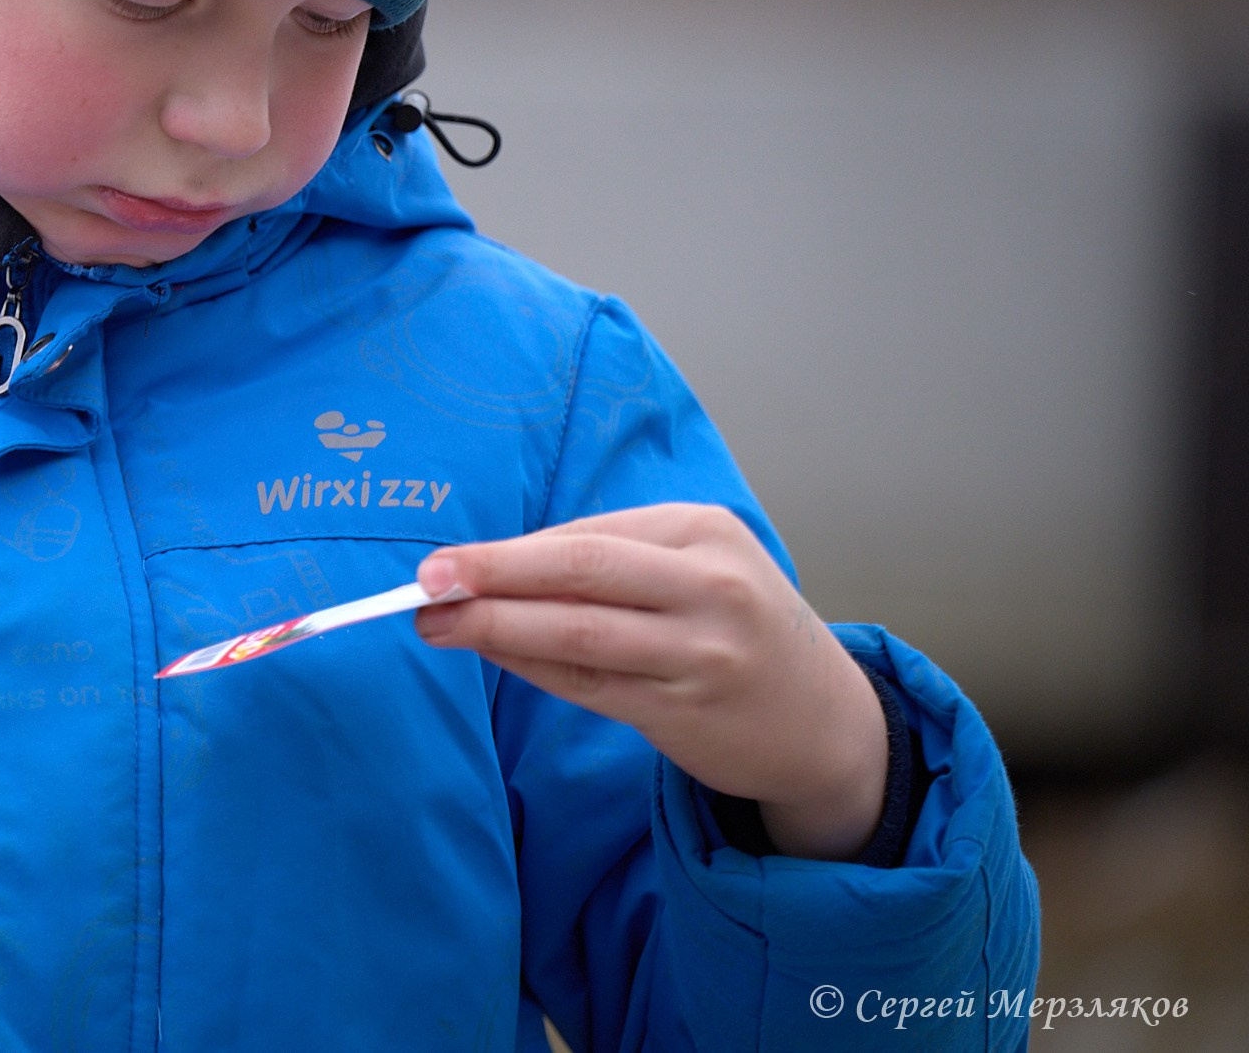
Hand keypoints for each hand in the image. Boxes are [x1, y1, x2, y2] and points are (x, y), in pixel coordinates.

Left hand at [413, 504, 889, 859]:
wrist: (827, 722)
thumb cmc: (741, 628)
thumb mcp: (700, 568)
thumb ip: (614, 560)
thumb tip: (498, 564)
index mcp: (707, 531)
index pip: (588, 536)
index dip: (511, 551)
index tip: (448, 560)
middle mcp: (710, 587)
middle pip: (580, 571)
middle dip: (493, 572)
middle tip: (426, 578)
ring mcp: (700, 652)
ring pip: (576, 632)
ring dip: (494, 627)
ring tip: (434, 623)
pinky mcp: (683, 709)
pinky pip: (588, 683)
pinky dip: (530, 667)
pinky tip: (489, 656)